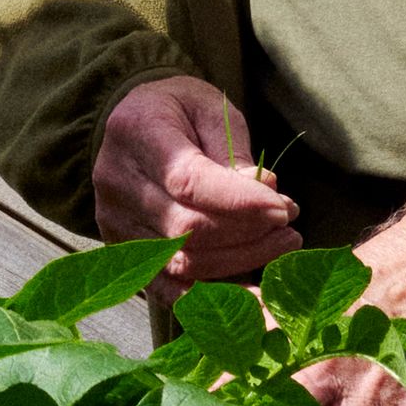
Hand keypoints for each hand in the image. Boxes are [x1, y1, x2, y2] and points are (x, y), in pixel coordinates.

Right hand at [89, 74, 295, 282]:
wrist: (132, 127)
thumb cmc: (179, 112)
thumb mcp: (210, 108)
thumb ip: (234, 148)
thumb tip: (266, 189)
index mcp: (137, 134)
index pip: (189, 182)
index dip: (240, 203)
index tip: (283, 209)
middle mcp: (117, 183)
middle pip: (188, 230)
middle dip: (249, 234)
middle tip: (290, 226)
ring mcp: (115, 224)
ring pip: (184, 264)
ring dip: (241, 262)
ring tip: (280, 245)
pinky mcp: (125, 253)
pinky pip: (169, 290)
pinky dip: (212, 298)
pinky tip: (252, 297)